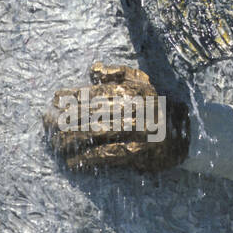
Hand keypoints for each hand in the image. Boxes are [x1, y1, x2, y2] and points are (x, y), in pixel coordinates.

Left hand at [43, 63, 189, 173]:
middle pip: (89, 112)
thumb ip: (117, 73)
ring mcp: (135, 130)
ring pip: (95, 133)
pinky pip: (108, 154)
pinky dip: (89, 158)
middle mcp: (131, 107)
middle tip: (45, 123)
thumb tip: (92, 69)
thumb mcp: (143, 82)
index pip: (93, 91)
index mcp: (130, 90)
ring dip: (71, 140)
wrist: (188, 132)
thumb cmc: (158, 106)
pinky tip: (73, 162)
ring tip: (55, 144)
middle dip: (64, 118)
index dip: (71, 96)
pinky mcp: (139, 151)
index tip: (53, 101)